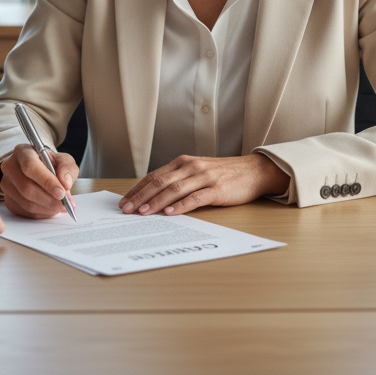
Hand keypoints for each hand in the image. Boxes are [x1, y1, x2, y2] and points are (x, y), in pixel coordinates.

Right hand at [0, 143, 78, 218]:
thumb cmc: (50, 164)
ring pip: (26, 203)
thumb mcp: (63, 160)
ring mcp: (6, 185)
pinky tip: (50, 208)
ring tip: (60, 206)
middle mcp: (10, 167)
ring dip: (47, 208)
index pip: (30, 166)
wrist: (40, 170)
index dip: (46, 181)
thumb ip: (67, 168)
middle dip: (49, 199)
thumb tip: (65, 183)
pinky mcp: (8, 200)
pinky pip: (25, 212)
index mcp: (23, 152)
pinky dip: (41, 213)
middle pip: (27, 188)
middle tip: (65, 204)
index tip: (61, 193)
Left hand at [119, 153, 289, 216]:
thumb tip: (153, 197)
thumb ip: (178, 180)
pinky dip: (180, 206)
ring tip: (143, 213)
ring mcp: (203, 177)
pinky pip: (195, 198)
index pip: (154, 176)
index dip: (137, 189)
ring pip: (174, 189)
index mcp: (182, 163)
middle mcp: (190, 167)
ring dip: (156, 202)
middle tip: (126, 209)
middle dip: (140, 196)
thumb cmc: (222, 174)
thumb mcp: (197, 172)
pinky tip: (170, 213)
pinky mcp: (216, 189)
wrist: (252, 171)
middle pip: (159, 182)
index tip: (124, 201)